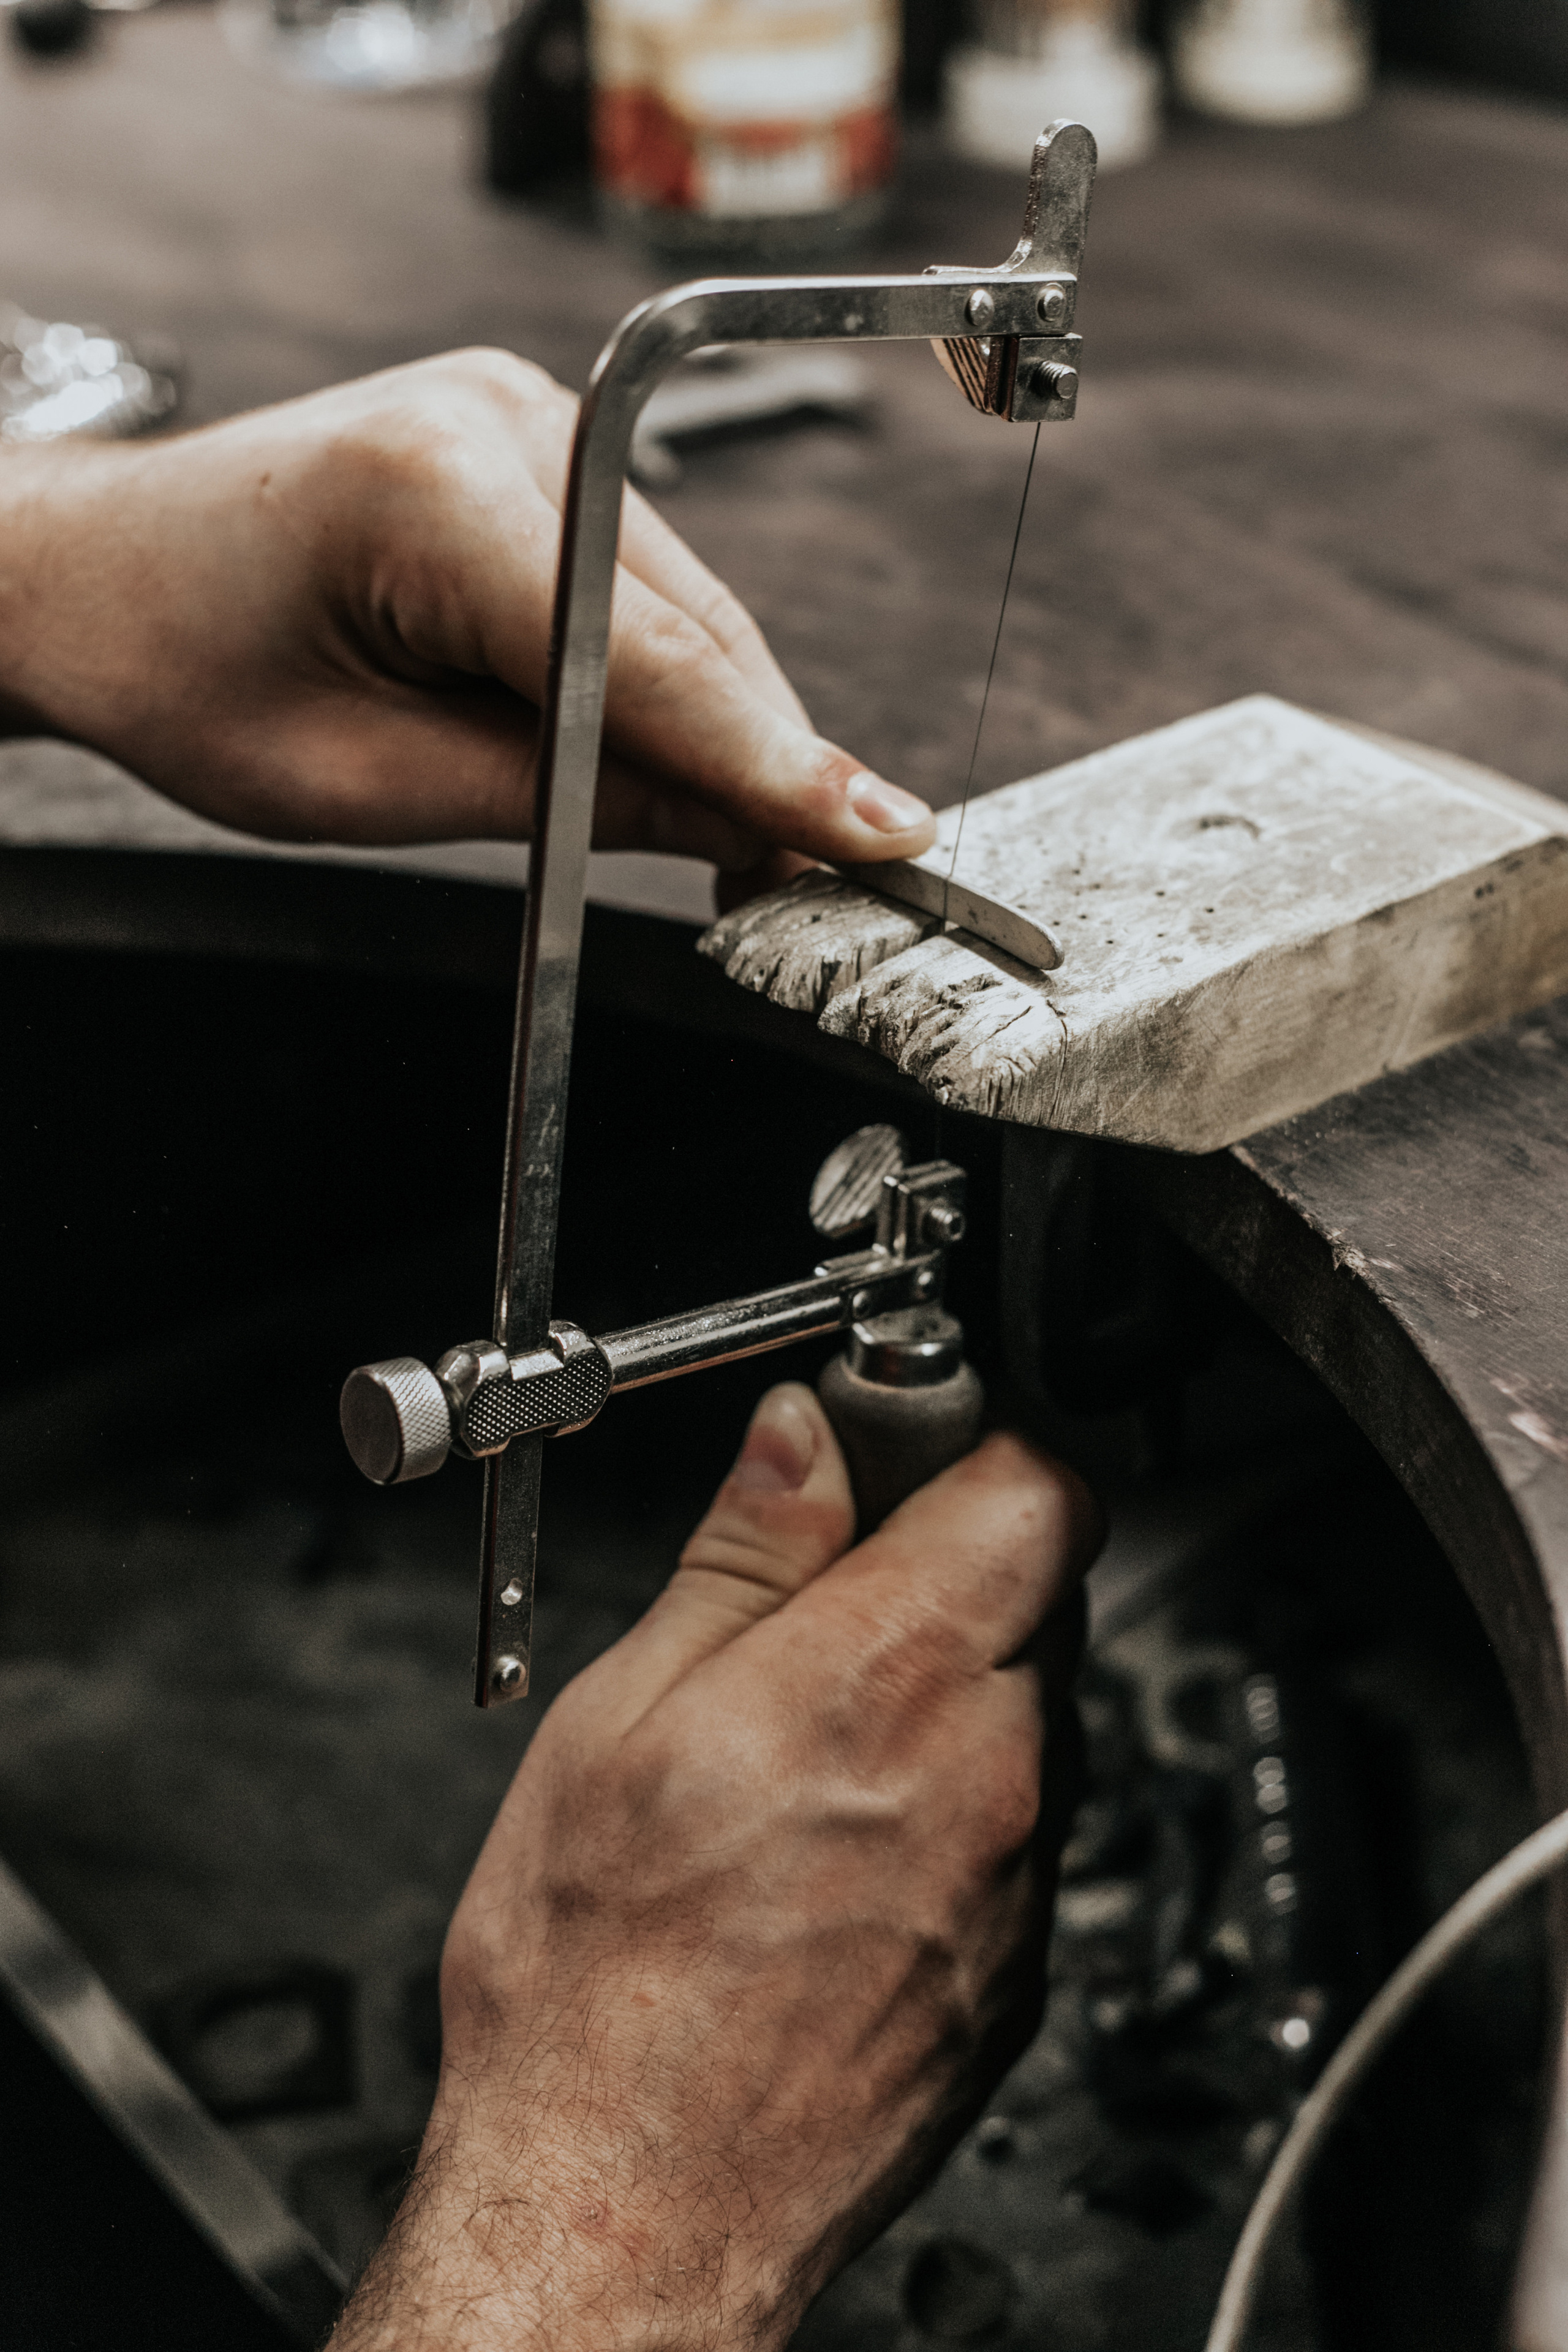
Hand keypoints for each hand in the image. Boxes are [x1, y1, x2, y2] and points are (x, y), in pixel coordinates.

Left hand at [0, 352, 935, 890]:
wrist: (93, 574)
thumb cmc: (184, 667)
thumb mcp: (366, 783)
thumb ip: (566, 798)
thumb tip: (738, 831)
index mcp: (430, 492)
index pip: (649, 657)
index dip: (774, 762)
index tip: (877, 836)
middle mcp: (497, 422)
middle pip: (693, 626)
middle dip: (767, 757)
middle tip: (830, 879)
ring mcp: (522, 420)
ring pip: (687, 606)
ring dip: (730, 722)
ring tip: (763, 844)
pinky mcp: (533, 450)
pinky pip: (648, 583)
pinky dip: (680, 676)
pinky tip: (697, 758)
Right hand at [331, 1386, 1097, 2351]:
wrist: (630, 2211)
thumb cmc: (595, 1987)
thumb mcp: (623, 1717)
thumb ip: (743, 1559)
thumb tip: (801, 1441)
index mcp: (887, 1681)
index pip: (1039, 1485)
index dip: (973, 1444)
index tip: (902, 1447)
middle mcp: (987, 1775)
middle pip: (1042, 1591)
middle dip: (951, 1565)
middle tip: (826, 1597)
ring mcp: (1017, 1882)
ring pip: (1032, 1712)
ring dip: (951, 1688)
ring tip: (808, 1747)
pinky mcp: (1019, 1970)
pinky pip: (1019, 1829)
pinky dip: (953, 1800)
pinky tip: (835, 1847)